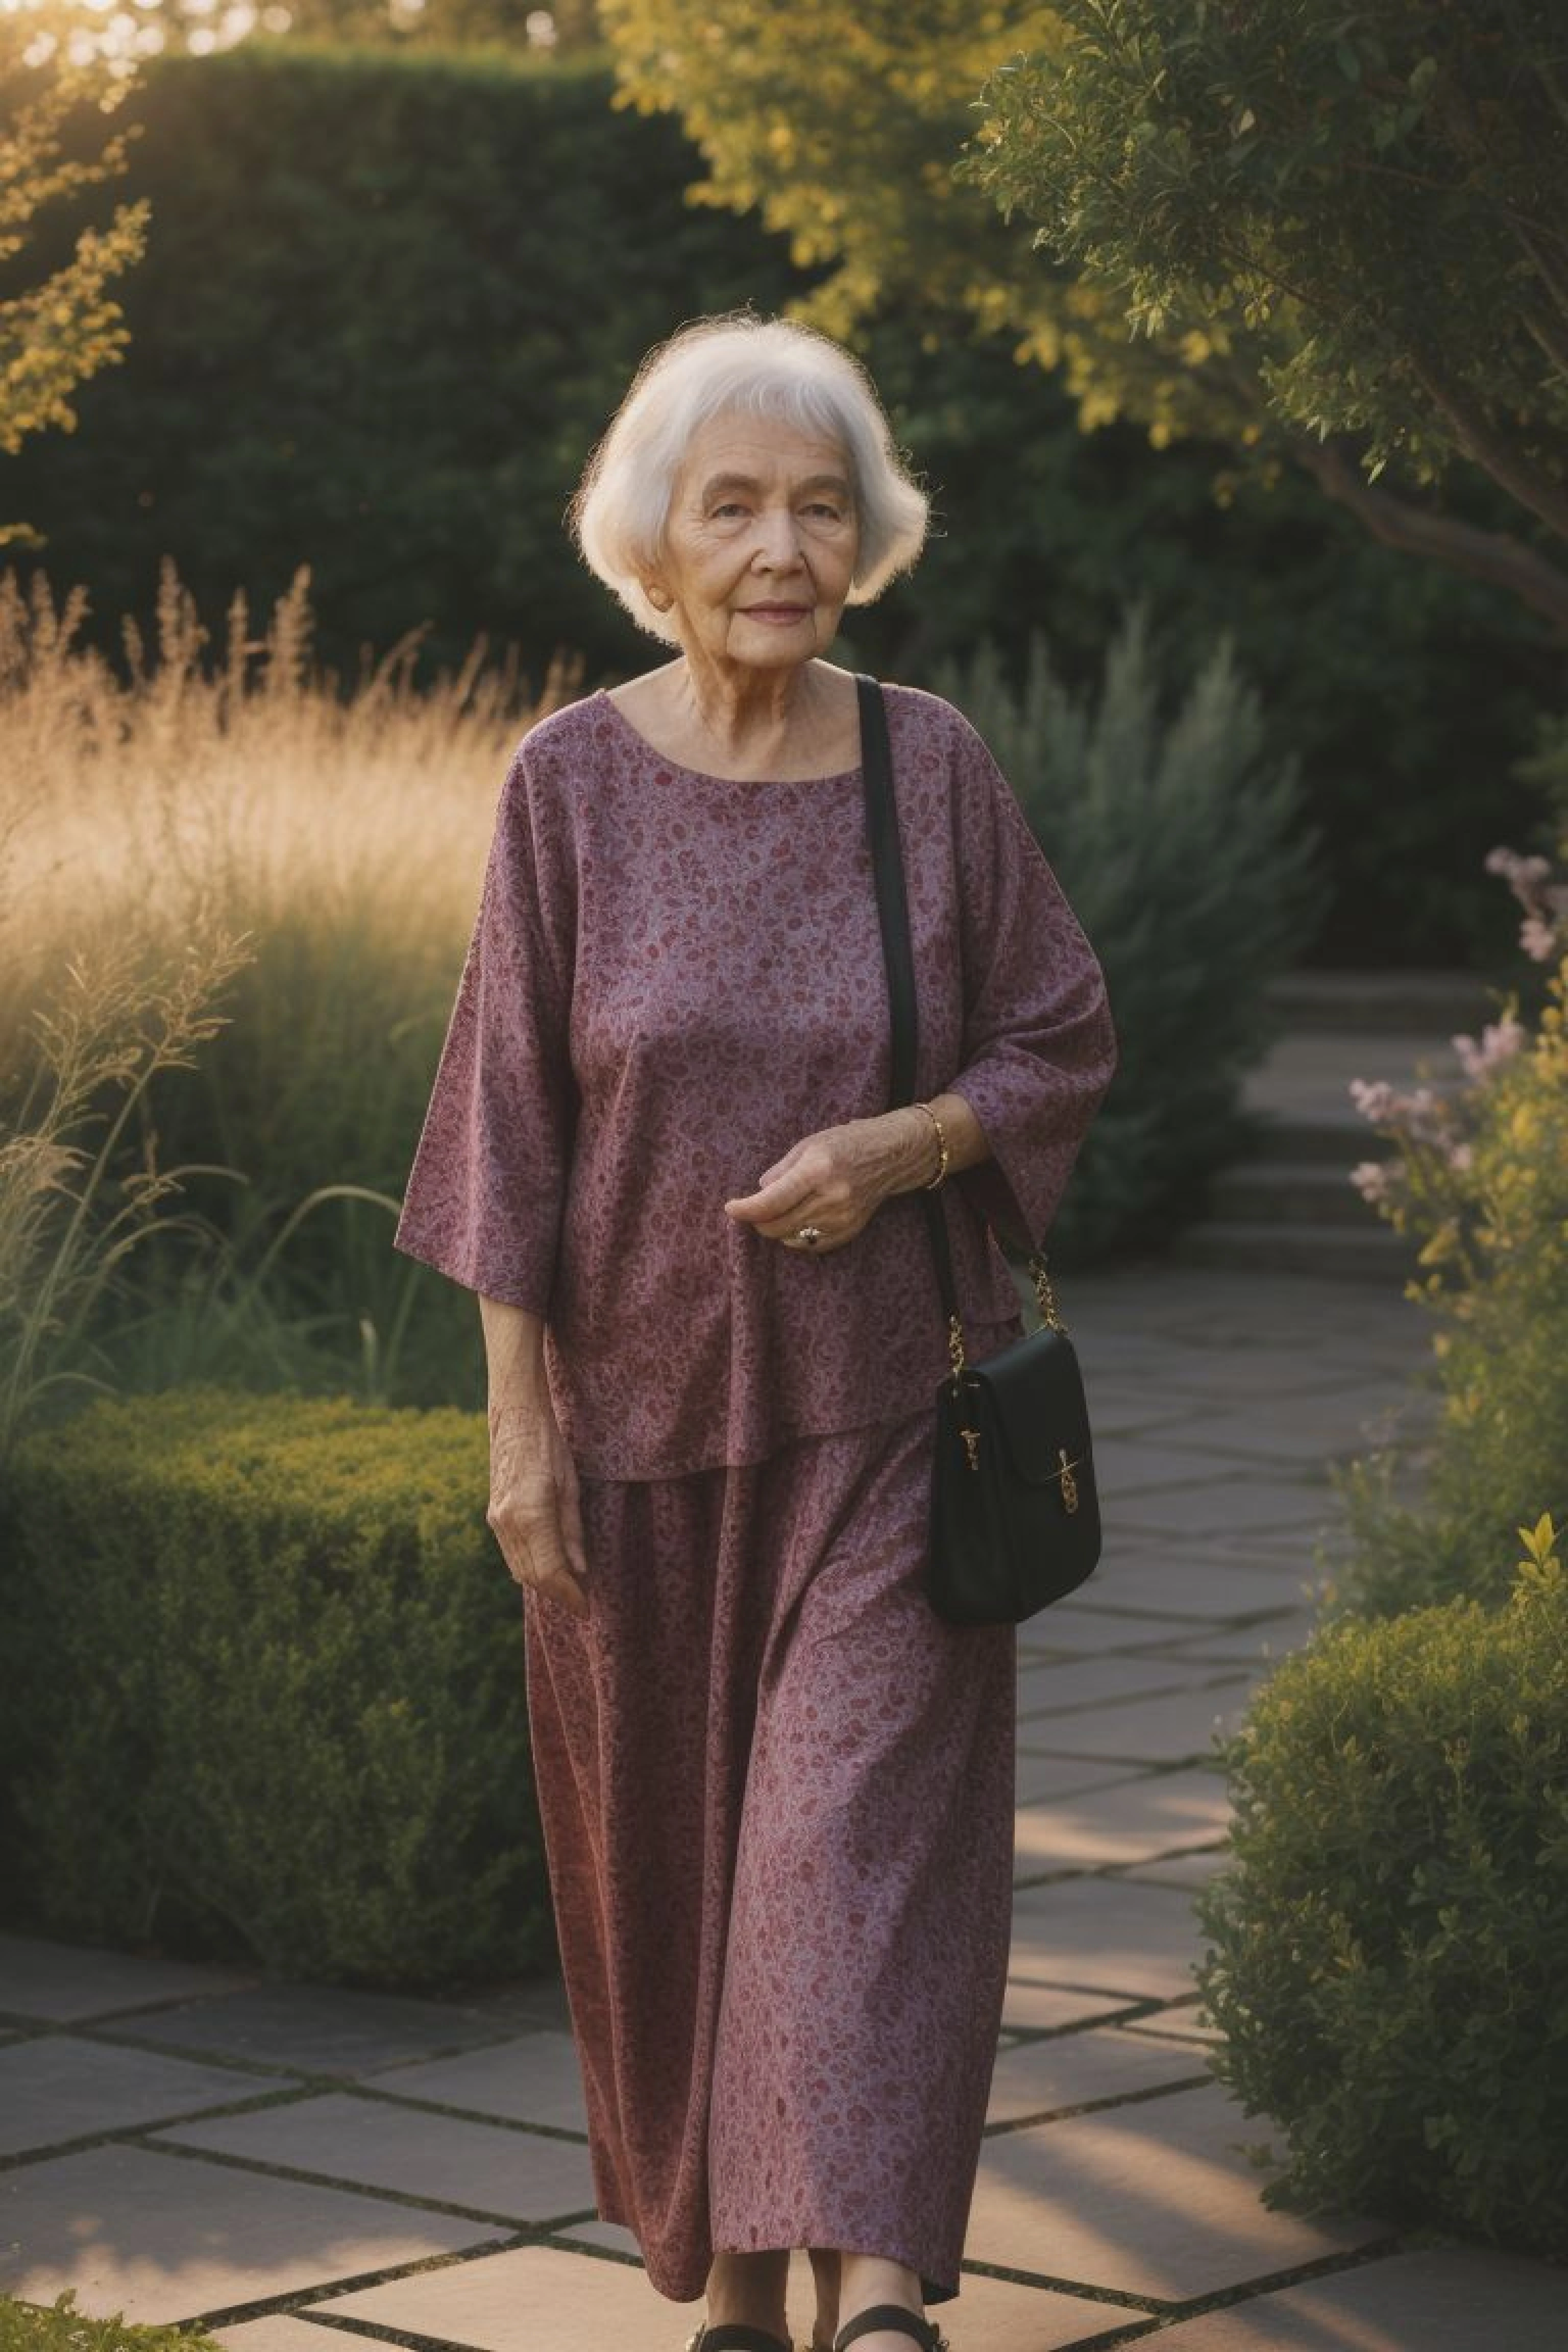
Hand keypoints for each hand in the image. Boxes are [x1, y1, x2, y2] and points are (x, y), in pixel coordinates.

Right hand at [485, 1400, 588, 1616]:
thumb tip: (579, 1571)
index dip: (570, 1594)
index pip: (551, 1571)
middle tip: (583, 1603)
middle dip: (558, 1595)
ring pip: (519, 1569)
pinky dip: (531, 1568)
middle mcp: (508, 1524)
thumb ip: (572, 1533)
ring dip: (544, 1585)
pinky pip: (513, 1555)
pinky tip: (550, 1569)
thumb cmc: (549, 1447)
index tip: (587, 1608)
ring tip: (571, 1590)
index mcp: (530, 1515)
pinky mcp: (494, 1517)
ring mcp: (497, 1522)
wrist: (514, 1420)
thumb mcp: (571, 1488)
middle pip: (533, 1576)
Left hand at [723, 1108, 933, 1254]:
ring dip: (777, 1228)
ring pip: (791, 1238)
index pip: (771, 1202)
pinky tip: (801, 1218)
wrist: (892, 1155)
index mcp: (817, 1170)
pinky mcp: (849, 1232)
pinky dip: (797, 1236)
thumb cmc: (846, 1143)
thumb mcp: (808, 1144)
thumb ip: (780, 1171)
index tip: (731, 1208)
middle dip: (758, 1220)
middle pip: (777, 1226)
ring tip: (782, 1208)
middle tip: (754, 1207)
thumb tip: (758, 1194)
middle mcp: (831, 1198)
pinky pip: (810, 1245)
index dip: (745, 1209)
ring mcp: (842, 1219)